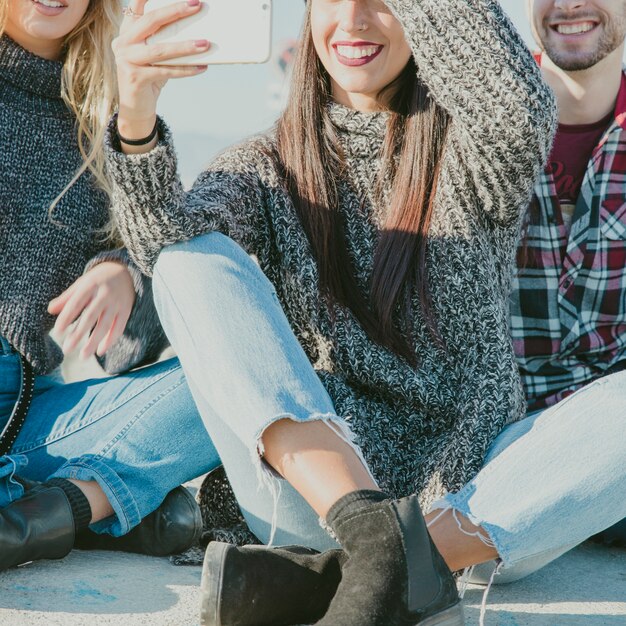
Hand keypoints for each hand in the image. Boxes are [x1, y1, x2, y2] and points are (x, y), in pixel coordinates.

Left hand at [48, 262, 135, 358]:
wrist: (125, 271)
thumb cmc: (97, 279)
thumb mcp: (81, 284)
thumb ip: (67, 297)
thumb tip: (50, 310)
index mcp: (90, 285)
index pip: (76, 303)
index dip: (67, 317)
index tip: (58, 331)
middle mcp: (105, 294)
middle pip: (90, 317)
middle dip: (78, 334)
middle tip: (67, 349)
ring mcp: (117, 303)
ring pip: (105, 325)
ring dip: (94, 342)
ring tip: (82, 356)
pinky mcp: (126, 311)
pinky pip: (119, 328)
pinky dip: (110, 340)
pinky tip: (100, 351)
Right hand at [113, 0, 209, 150]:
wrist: (136, 109)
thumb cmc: (149, 79)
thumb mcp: (154, 57)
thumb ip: (163, 41)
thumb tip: (196, 34)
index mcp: (127, 33)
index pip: (138, 9)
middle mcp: (122, 43)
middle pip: (151, 22)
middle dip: (175, 11)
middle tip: (196, 4)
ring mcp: (126, 60)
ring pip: (160, 49)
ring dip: (186, 46)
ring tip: (206, 43)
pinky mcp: (135, 78)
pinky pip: (166, 71)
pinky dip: (186, 70)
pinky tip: (202, 67)